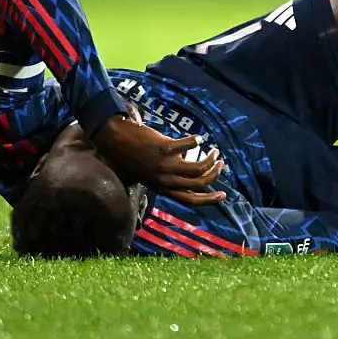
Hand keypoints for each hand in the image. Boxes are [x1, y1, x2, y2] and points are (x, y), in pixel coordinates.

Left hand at [93, 115, 226, 205]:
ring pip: (197, 169)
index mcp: (163, 188)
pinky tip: (199, 138)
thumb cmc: (129, 156)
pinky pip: (187, 146)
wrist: (113, 140)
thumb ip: (166, 178)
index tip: (223, 194)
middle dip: (214, 175)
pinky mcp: (164, 148)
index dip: (209, 199)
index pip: (191, 200)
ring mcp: (164, 165)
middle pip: (198, 184)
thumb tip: (186, 174)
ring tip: (214, 151)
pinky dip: (195, 142)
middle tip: (220, 164)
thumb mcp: (148, 175)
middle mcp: (165, 180)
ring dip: (210, 160)